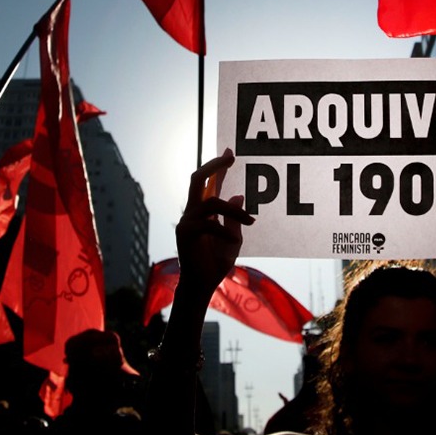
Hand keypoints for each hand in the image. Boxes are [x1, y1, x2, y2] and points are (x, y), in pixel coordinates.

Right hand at [176, 149, 252, 293]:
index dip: (218, 166)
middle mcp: (192, 212)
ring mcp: (186, 221)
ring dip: (233, 209)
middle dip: (214, 165)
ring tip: (250, 221)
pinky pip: (209, 224)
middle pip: (198, 179)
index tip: (230, 150)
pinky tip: (234, 239)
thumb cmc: (215, 263)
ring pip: (211, 201)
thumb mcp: (233, 238)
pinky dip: (225, 230)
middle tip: (231, 157)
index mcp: (202, 211)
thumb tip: (239, 195)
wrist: (202, 285)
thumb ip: (234, 218)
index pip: (209, 183)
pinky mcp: (186, 233)